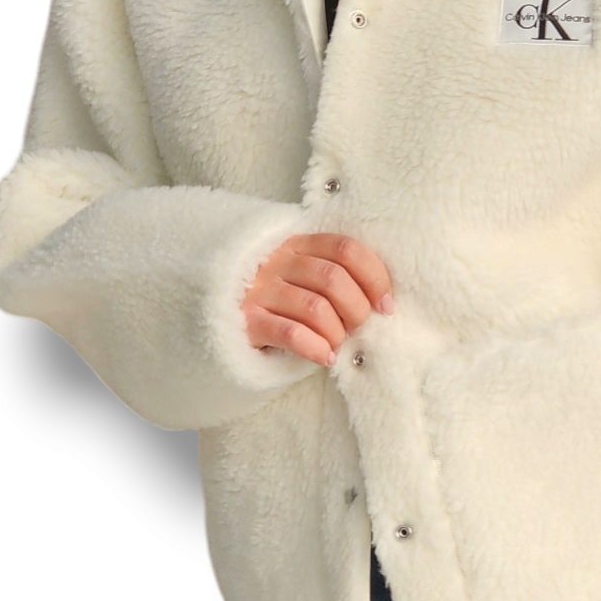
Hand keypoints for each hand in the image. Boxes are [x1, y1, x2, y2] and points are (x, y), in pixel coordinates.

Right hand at [241, 231, 395, 365]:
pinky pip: (291, 334)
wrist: (215, 313)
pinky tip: (324, 356)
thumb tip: (381, 301)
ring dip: (337, 332)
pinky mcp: (247, 320)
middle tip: (358, 327)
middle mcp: (277, 261)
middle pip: (334, 279)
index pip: (347, 249)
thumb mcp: (300, 274)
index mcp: (297, 244)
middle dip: (357, 309)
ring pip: (315, 309)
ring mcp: (259, 289)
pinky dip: (316, 348)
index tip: (385, 305)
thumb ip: (333, 274)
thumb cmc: (275, 296)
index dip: (374, 277)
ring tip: (337, 343)